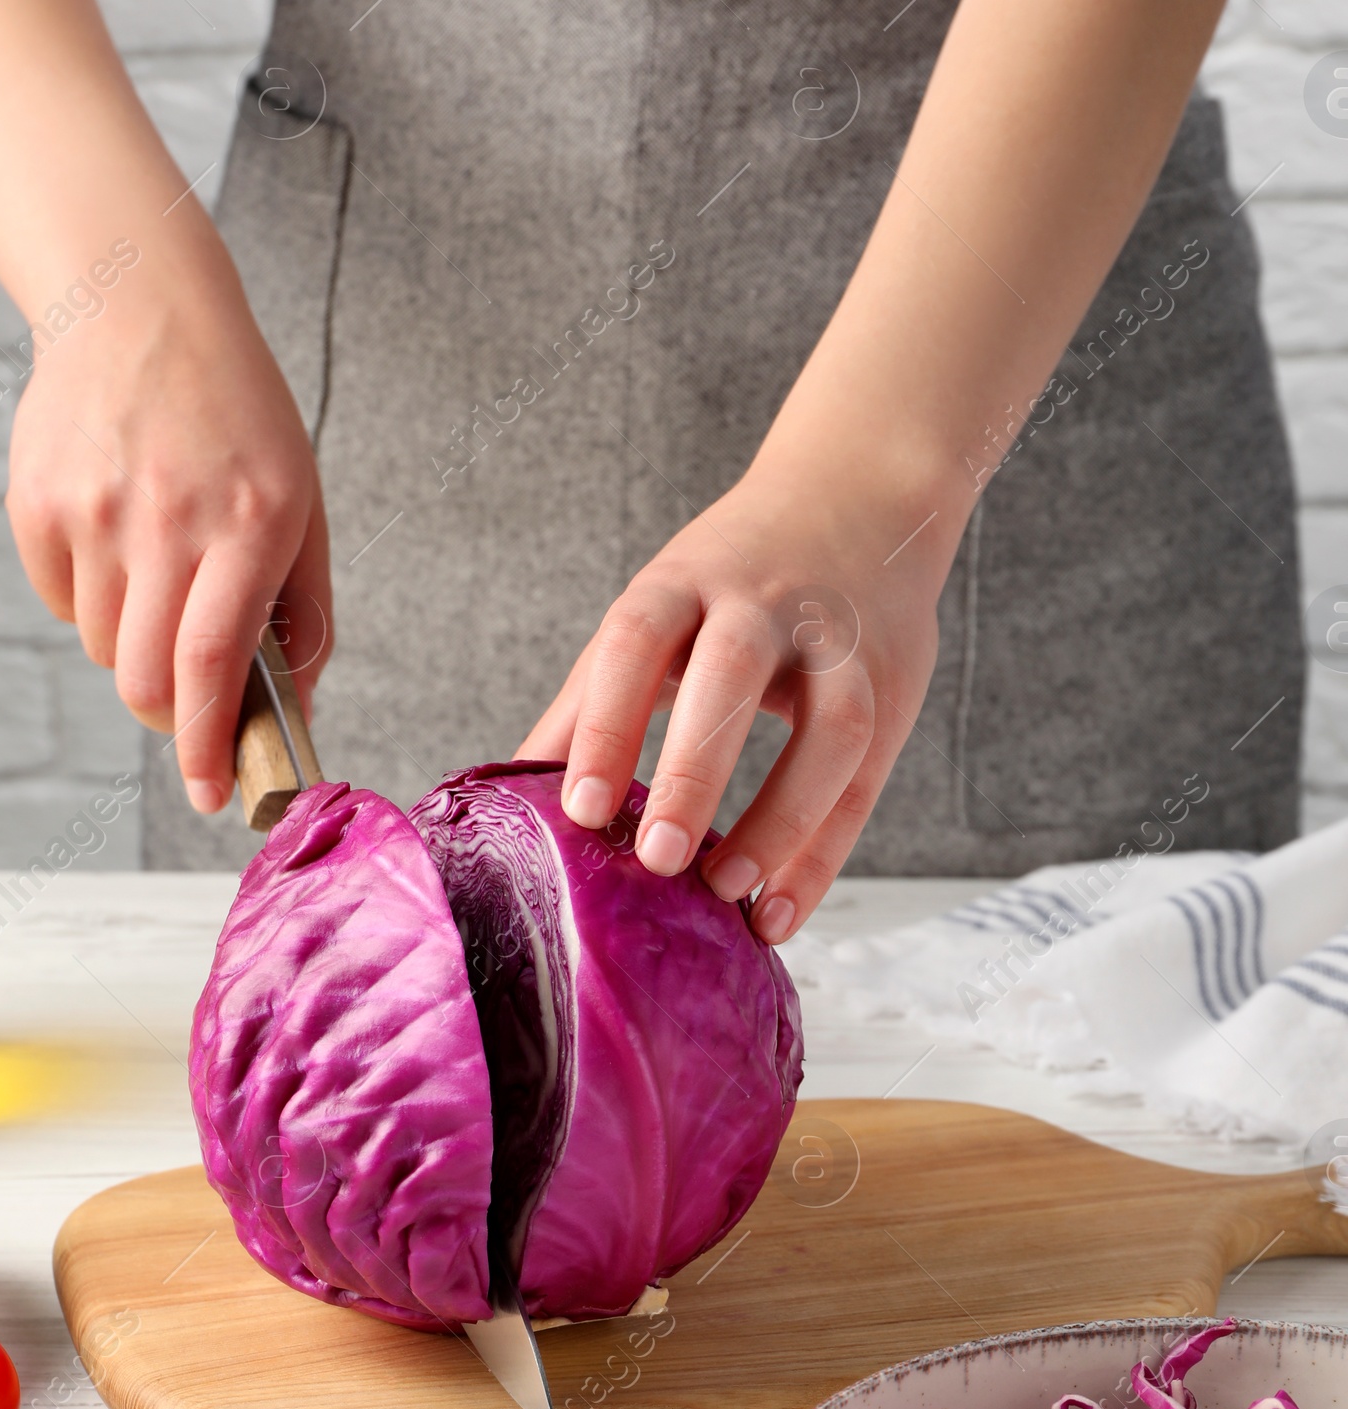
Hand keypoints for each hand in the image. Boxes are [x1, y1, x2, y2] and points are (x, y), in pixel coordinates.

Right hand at [6, 255, 329, 813]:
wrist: (139, 306)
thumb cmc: (236, 416)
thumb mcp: (301, 503)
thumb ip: (301, 615)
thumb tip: (295, 718)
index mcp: (247, 522)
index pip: (214, 666)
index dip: (207, 747)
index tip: (210, 796)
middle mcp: (167, 519)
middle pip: (148, 681)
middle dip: (171, 714)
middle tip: (189, 695)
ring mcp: (92, 510)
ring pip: (106, 648)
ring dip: (136, 642)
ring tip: (159, 571)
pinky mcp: (35, 503)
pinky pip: (62, 603)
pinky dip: (91, 599)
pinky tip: (116, 535)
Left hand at [517, 453, 957, 941]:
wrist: (861, 495)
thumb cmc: (733, 574)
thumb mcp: (657, 607)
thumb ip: (591, 698)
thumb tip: (514, 792)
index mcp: (688, 578)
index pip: (639, 639)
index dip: (608, 724)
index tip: (582, 811)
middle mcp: (767, 602)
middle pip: (733, 676)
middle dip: (695, 770)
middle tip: (659, 859)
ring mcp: (841, 643)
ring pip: (830, 730)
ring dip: (781, 820)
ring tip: (730, 894)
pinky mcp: (894, 687)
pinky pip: (865, 781)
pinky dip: (825, 855)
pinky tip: (779, 913)